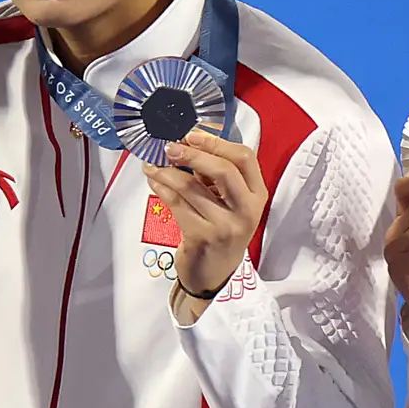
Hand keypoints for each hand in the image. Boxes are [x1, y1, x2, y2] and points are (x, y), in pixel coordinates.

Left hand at [150, 131, 264, 304]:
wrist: (214, 273)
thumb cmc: (220, 231)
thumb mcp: (229, 203)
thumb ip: (215, 177)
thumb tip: (187, 146)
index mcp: (257, 195)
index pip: (245, 159)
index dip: (217, 143)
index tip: (193, 135)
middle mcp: (246, 209)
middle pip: (224, 170)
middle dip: (194, 154)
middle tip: (169, 147)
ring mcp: (225, 225)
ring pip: (192, 188)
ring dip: (167, 171)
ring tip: (151, 163)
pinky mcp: (201, 236)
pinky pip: (176, 204)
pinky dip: (161, 188)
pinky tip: (153, 180)